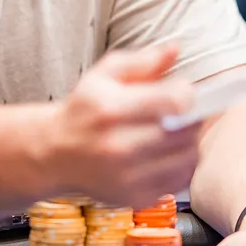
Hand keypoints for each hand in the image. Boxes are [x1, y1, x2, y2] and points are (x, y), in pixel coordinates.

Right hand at [48, 43, 202, 206]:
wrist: (55, 153)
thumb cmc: (85, 109)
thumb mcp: (105, 74)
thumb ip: (142, 61)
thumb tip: (176, 48)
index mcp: (112, 109)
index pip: (174, 102)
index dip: (187, 95)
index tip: (182, 93)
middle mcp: (118, 146)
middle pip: (184, 131)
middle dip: (190, 118)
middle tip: (182, 112)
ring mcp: (126, 176)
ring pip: (186, 158)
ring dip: (189, 142)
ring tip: (175, 132)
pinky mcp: (134, 198)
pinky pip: (179, 180)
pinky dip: (182, 165)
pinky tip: (168, 153)